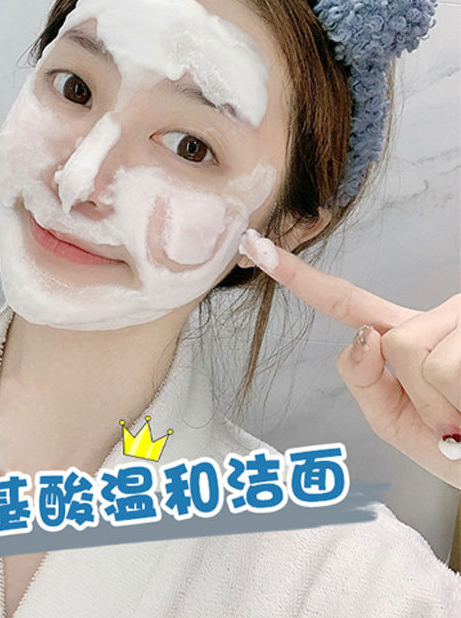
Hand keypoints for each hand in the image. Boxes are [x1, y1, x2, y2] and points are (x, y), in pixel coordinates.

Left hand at [239, 229, 460, 488]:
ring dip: (441, 406)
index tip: (257, 248)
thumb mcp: (396, 421)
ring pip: (414, 353)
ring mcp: (460, 320)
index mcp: (401, 339)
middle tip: (451, 421)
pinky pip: (445, 367)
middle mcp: (432, 319)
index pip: (344, 301)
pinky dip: (458, 406)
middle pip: (387, 344)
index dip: (299, 277)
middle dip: (417, 397)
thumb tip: (363, 336)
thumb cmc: (459, 449)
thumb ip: (364, 380)